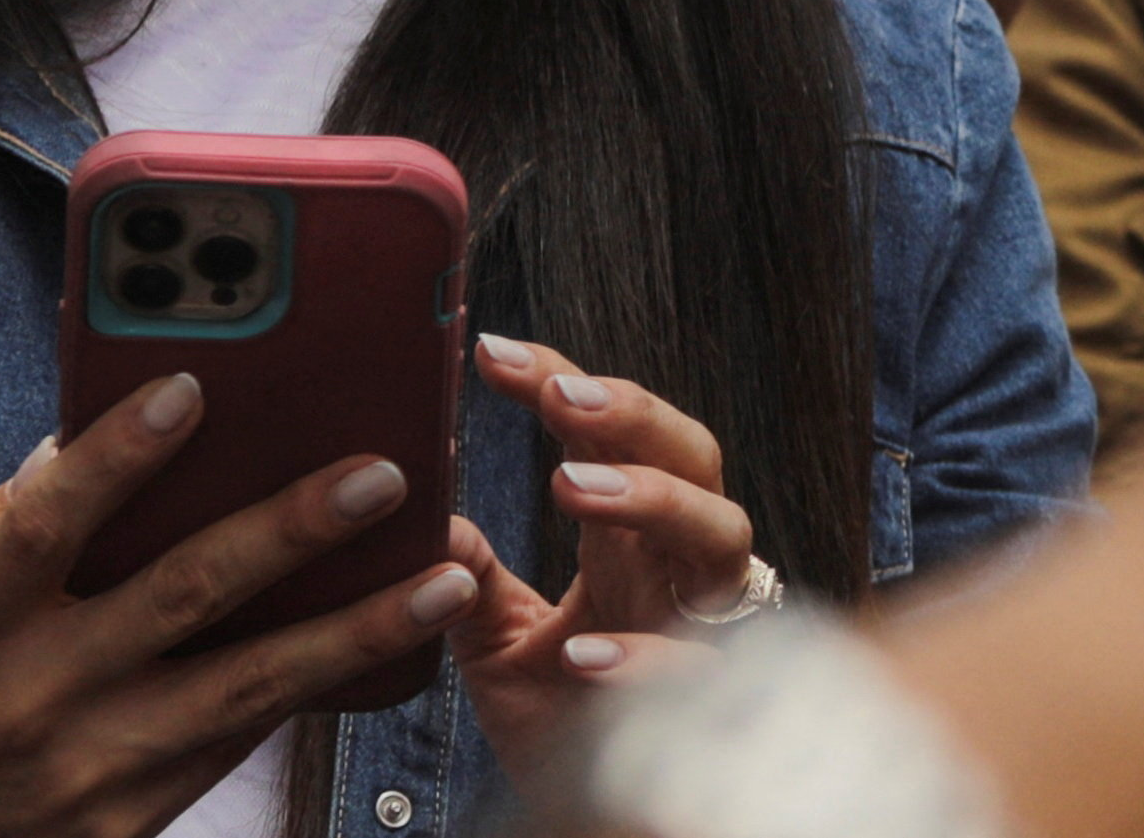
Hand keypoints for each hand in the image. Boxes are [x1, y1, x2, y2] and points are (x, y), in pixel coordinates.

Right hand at [0, 371, 477, 837]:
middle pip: (182, 599)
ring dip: (355, 631)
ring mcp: (88, 770)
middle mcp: (37, 697)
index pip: (49, 523)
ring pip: (245, 689)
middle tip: (380, 474)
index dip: (118, 453)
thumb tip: (73, 450)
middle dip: (289, 530)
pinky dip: (309, 694)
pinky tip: (384, 651)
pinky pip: (231, 747)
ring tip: (446, 579)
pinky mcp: (122, 826)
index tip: (191, 386)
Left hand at [443, 341, 752, 775]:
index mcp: (628, 541)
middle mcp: (675, 571)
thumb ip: (466, 580)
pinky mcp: (707, 706)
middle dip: (634, 416)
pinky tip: (587, 654)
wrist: (599, 818)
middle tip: (559, 394)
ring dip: (654, 500)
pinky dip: (649, 657)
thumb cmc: (564, 721)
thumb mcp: (495, 644)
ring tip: (572, 484)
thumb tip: (421, 516)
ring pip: (723, 535)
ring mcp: (699, 629)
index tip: (490, 352)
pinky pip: (701, 667)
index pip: (613, 434)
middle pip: (694, 457)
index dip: (563, 381)